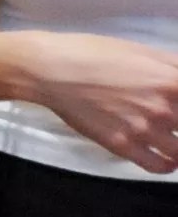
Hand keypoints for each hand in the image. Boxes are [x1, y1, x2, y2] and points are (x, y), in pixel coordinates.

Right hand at [4, 31, 177, 172]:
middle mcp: (163, 108)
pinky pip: (158, 165)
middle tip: (174, 123)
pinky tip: (166, 156)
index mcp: (172, 80)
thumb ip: (175, 67)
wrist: (51, 70)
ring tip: (174, 140)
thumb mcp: (143, 51)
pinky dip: (168, 165)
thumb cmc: (95, 53)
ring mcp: (143, 129)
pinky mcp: (122, 145)